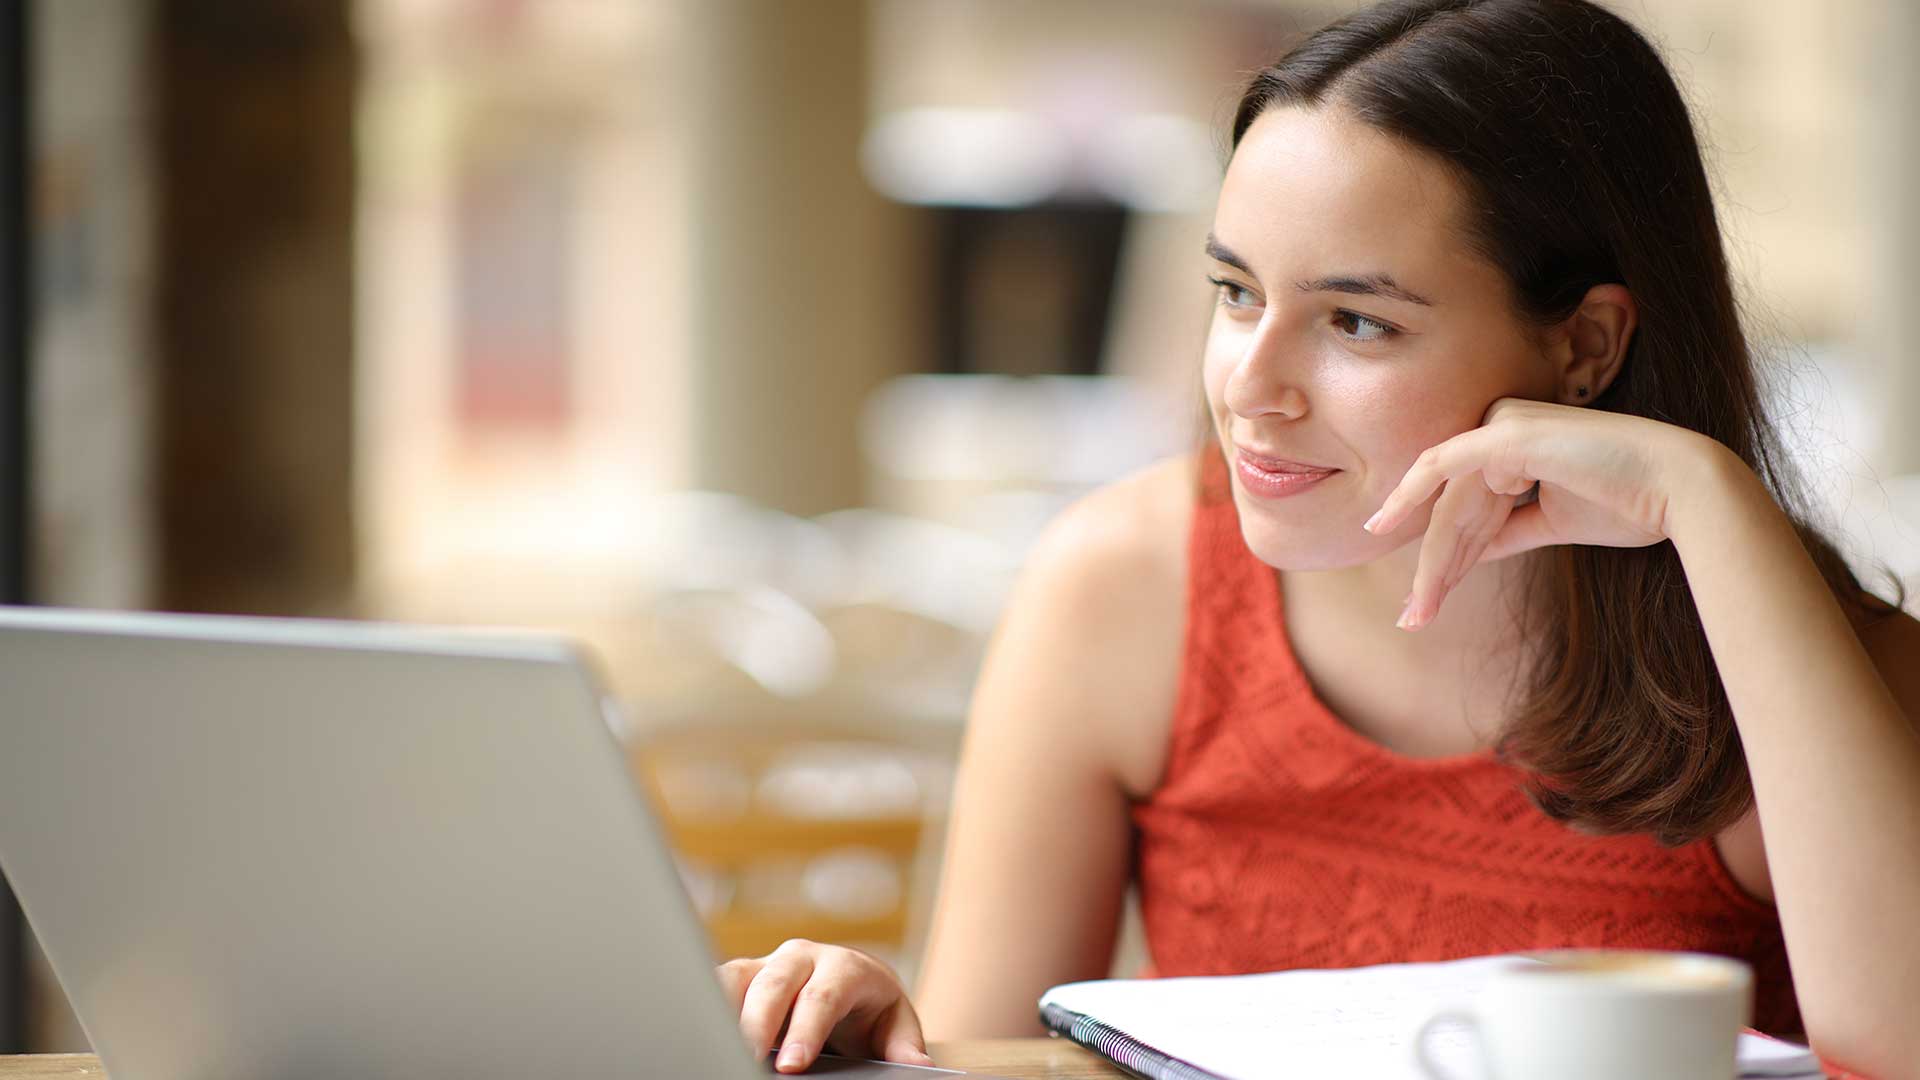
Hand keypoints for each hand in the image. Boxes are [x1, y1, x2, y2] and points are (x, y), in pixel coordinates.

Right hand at [717, 938, 933, 1073]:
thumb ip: (903, 1045)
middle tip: (745, 1058)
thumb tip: (917, 1065)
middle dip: (757, 1023)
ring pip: (737, 977)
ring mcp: (768, 963)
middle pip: (774, 984)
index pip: (823, 995)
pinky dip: (704, 1003)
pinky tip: (696, 1029)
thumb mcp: (895, 1026)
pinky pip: (716, 983)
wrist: (852, 985)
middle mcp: (802, 957)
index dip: (807, 1029)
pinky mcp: (741, 976)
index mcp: (844, 966)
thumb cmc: (871, 1010)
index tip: (793, 1065)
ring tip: (709, 1041)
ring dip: (720, 1008)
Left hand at [1363, 397, 1722, 628]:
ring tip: (1420, 610)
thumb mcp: (1551, 523)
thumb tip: (1466, 554)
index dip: (1448, 557)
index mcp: (1516, 445)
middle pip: (1454, 509)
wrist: (1682, 490)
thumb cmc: (1630, 503)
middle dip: (1434, 568)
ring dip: (1433, 562)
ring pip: (1450, 504)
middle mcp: (1502, 426)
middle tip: (1414, 616)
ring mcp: (1503, 424)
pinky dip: (1410, 496)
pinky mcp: (1506, 434)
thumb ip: (1506, 532)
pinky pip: (1442, 465)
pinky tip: (1382, 526)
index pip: (1469, 508)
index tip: (1427, 600)